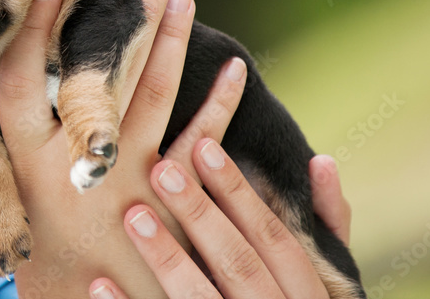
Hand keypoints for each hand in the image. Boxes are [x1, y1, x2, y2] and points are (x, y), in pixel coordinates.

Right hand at [0, 0, 247, 296]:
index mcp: (26, 161)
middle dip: (126, 21)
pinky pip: (201, 144)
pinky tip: (236, 68)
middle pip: (102, 75)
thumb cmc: (37, 250)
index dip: (36, 27)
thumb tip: (12, 70)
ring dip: (170, 43)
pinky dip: (220, 105)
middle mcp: (76, 164)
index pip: (24, 79)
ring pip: (153, 96)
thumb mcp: (6, 194)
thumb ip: (12, 140)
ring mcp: (129, 181)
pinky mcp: (169, 202)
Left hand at [87, 146, 352, 298]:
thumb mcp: (329, 281)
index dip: (240, 192)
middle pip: (238, 265)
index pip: (274, 239)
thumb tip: (322, 160)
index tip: (203, 146)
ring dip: (167, 257)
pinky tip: (99, 283)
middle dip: (200, 215)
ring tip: (133, 214)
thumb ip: (328, 227)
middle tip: (161, 169)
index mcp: (310, 298)